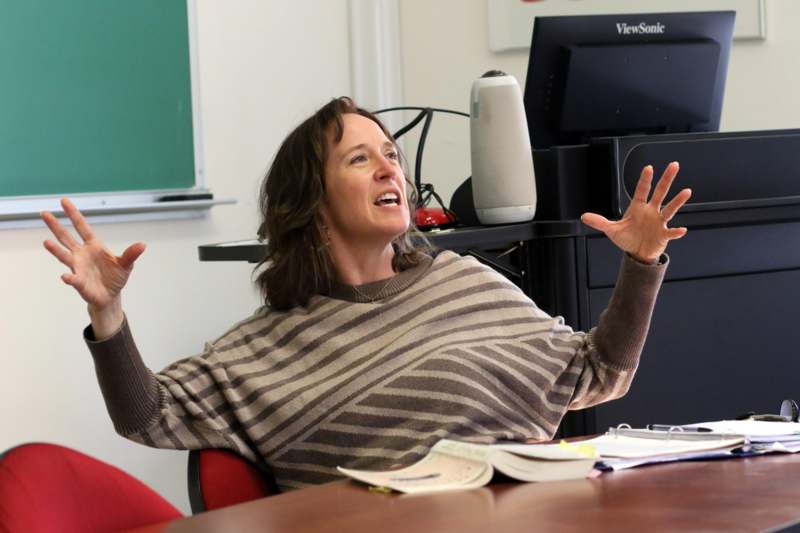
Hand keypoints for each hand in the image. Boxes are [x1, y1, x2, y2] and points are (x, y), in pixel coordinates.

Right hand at [41, 198, 144, 330]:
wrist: (110, 296)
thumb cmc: (115, 277)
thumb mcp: (126, 264)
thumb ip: (131, 254)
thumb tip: (142, 245)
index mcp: (93, 246)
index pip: (82, 227)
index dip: (73, 214)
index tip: (64, 201)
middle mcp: (82, 254)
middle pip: (66, 238)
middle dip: (56, 226)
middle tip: (44, 213)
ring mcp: (78, 267)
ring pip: (65, 256)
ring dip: (56, 250)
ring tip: (46, 242)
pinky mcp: (80, 283)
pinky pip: (74, 280)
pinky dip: (70, 278)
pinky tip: (66, 277)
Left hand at [580, 162, 690, 263]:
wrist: (637, 253)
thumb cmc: (627, 237)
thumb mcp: (612, 230)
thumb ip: (600, 222)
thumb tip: (583, 217)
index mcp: (638, 207)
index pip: (641, 190)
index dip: (644, 180)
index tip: (648, 168)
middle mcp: (651, 211)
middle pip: (660, 192)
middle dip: (666, 179)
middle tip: (674, 165)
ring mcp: (659, 222)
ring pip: (670, 209)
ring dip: (678, 201)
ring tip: (687, 191)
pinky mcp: (663, 235)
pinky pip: (671, 232)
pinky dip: (676, 231)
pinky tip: (682, 230)